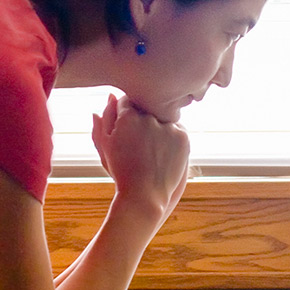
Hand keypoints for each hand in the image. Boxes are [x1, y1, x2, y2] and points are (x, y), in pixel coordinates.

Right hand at [89, 93, 191, 219]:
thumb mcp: (106, 145)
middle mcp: (149, 117)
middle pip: (146, 106)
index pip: (127, 100)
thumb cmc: (121, 170)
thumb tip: (111, 95)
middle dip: (142, 118)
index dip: (125, 115)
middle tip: (139, 141)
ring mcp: (168, 126)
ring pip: (162, 116)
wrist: (144, 195)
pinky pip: (176, 127)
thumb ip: (106, 119)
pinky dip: (171, 136)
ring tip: (151, 149)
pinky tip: (162, 152)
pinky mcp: (183, 136)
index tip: (126, 130)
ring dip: (158, 125)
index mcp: (128, 116)